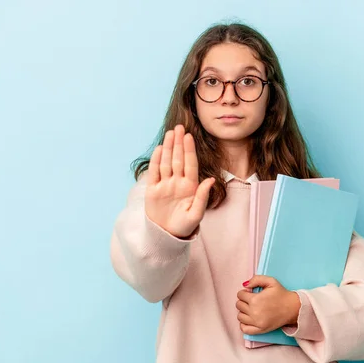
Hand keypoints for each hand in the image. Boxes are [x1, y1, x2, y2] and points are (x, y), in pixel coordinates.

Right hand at [145, 124, 215, 238]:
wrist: (167, 235)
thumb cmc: (185, 226)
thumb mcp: (196, 214)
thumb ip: (202, 196)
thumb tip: (210, 180)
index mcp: (190, 186)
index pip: (190, 164)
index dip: (189, 150)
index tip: (189, 137)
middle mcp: (178, 182)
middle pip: (178, 159)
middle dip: (178, 143)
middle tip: (179, 127)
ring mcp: (165, 185)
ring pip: (167, 162)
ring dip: (168, 148)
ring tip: (170, 133)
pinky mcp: (153, 189)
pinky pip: (155, 172)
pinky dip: (157, 160)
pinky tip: (160, 149)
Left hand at [236, 275, 300, 334]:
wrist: (293, 308)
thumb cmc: (282, 294)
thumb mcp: (271, 281)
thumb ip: (256, 279)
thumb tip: (244, 285)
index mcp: (255, 300)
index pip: (240, 295)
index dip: (245, 292)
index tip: (250, 293)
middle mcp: (254, 312)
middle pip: (239, 305)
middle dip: (244, 301)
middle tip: (252, 300)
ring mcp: (256, 322)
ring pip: (240, 316)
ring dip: (244, 311)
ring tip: (252, 308)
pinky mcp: (260, 330)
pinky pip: (244, 329)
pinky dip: (244, 324)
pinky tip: (249, 318)